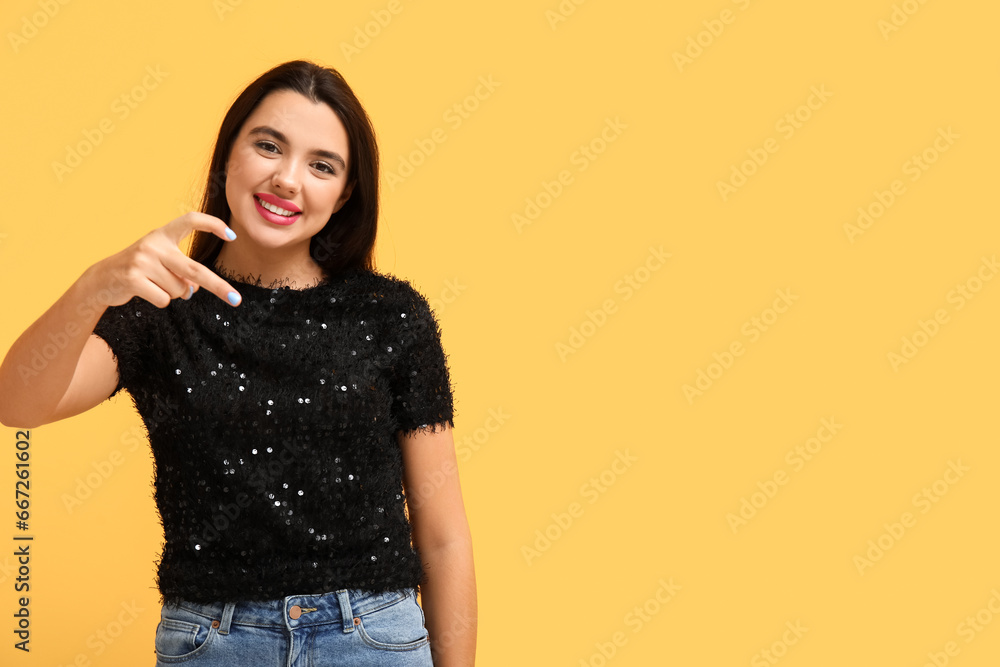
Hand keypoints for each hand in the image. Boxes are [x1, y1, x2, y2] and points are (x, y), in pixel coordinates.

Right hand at [88, 212, 241, 307]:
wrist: (102, 279)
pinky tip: (146, 292)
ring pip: (179, 289)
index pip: (190, 220)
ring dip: (173, 294)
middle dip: (218, 287)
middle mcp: (153, 244)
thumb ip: (182, 272)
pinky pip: (164, 299)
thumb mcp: (162, 263)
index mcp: (163, 235)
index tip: (232, 235)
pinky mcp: (132, 278)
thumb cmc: (141, 269)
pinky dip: (161, 301)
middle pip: (195, 269)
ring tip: (155, 284)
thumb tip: (196, 288)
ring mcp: (142, 260)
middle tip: (237, 300)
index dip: (212, 224)